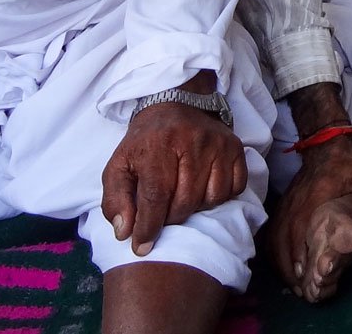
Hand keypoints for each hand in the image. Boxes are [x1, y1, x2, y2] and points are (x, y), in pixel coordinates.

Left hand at [101, 102, 246, 256]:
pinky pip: (234, 188)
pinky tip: (203, 189)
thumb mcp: (119, 165)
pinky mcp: (236, 148)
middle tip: (162, 214)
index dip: (148, 226)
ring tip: (182, 198)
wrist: (175, 105)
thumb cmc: (146, 142)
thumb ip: (116, 200)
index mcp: (158, 145)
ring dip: (195, 208)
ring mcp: (218, 144)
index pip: (156, 196)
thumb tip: (125, 233)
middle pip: (185, 202)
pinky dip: (219, 196)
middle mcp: (192, 141)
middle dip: (170, 218)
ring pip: (212, 199)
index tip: (141, 246)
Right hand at [269, 135, 351, 292]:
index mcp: (319, 193)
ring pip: (276, 237)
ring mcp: (288, 202)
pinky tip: (284, 268)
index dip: (300, 250)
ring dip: (281, 262)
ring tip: (294, 285)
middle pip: (285, 237)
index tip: (305, 272)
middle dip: (290, 266)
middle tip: (302, 289)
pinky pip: (272, 232)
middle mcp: (298, 200)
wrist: (328, 142)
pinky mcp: (283, 205)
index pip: (302, 224)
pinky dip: (275, 252)